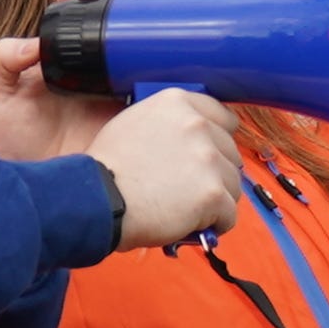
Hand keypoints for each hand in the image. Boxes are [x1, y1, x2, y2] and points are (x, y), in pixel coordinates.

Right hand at [85, 89, 244, 247]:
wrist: (95, 200)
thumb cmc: (106, 168)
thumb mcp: (132, 124)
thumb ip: (168, 124)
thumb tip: (190, 137)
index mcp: (177, 103)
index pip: (223, 118)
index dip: (217, 141)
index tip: (208, 156)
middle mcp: (197, 125)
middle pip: (230, 154)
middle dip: (214, 174)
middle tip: (184, 189)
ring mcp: (208, 159)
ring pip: (233, 186)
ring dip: (214, 200)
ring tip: (182, 207)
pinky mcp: (213, 193)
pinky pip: (229, 215)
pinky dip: (214, 224)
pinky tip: (190, 224)